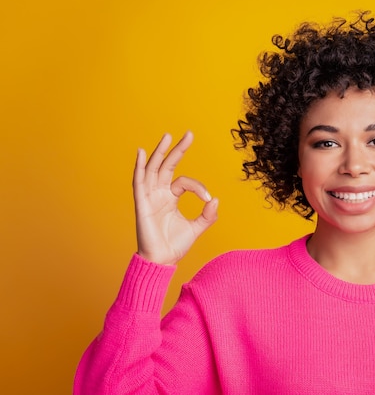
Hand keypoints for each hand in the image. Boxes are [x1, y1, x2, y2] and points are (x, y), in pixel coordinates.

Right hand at [133, 132, 217, 264]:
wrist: (162, 260)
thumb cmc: (175, 245)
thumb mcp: (197, 228)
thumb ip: (208, 215)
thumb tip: (216, 199)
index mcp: (171, 197)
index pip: (185, 182)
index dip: (198, 187)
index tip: (208, 197)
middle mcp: (159, 193)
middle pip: (167, 166)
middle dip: (178, 150)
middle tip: (189, 134)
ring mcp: (149, 197)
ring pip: (154, 169)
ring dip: (160, 152)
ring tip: (168, 136)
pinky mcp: (142, 203)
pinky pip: (139, 182)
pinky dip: (140, 167)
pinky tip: (142, 152)